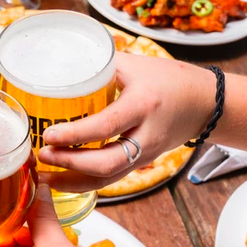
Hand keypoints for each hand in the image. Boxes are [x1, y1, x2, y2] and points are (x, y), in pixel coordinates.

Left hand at [37, 52, 213, 192]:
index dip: (74, 135)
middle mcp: (146, 135)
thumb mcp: (134, 65)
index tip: (49, 134)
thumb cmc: (168, 80)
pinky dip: (85, 182)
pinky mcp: (141, 163)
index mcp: (143, 105)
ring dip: (74, 180)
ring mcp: (145, 154)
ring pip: (108, 178)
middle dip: (70, 164)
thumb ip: (98, 65)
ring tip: (45, 175)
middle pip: (106, 163)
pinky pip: (111, 178)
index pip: (105, 126)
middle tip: (43, 156)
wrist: (204, 103)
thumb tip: (58, 64)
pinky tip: (63, 179)